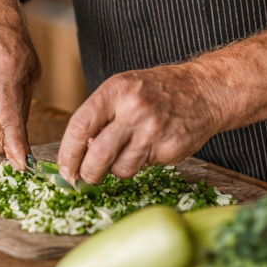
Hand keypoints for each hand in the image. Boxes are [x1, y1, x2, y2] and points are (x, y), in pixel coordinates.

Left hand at [56, 60, 227, 184]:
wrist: (203, 90)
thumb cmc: (157, 90)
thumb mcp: (123, 88)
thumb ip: (100, 115)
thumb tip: (78, 150)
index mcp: (115, 91)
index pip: (79, 126)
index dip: (67, 152)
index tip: (64, 168)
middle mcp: (133, 110)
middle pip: (97, 156)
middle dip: (86, 173)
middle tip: (84, 178)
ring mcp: (152, 131)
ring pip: (120, 169)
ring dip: (115, 170)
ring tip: (124, 154)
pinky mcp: (169, 149)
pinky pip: (143, 169)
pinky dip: (138, 165)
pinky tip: (147, 149)